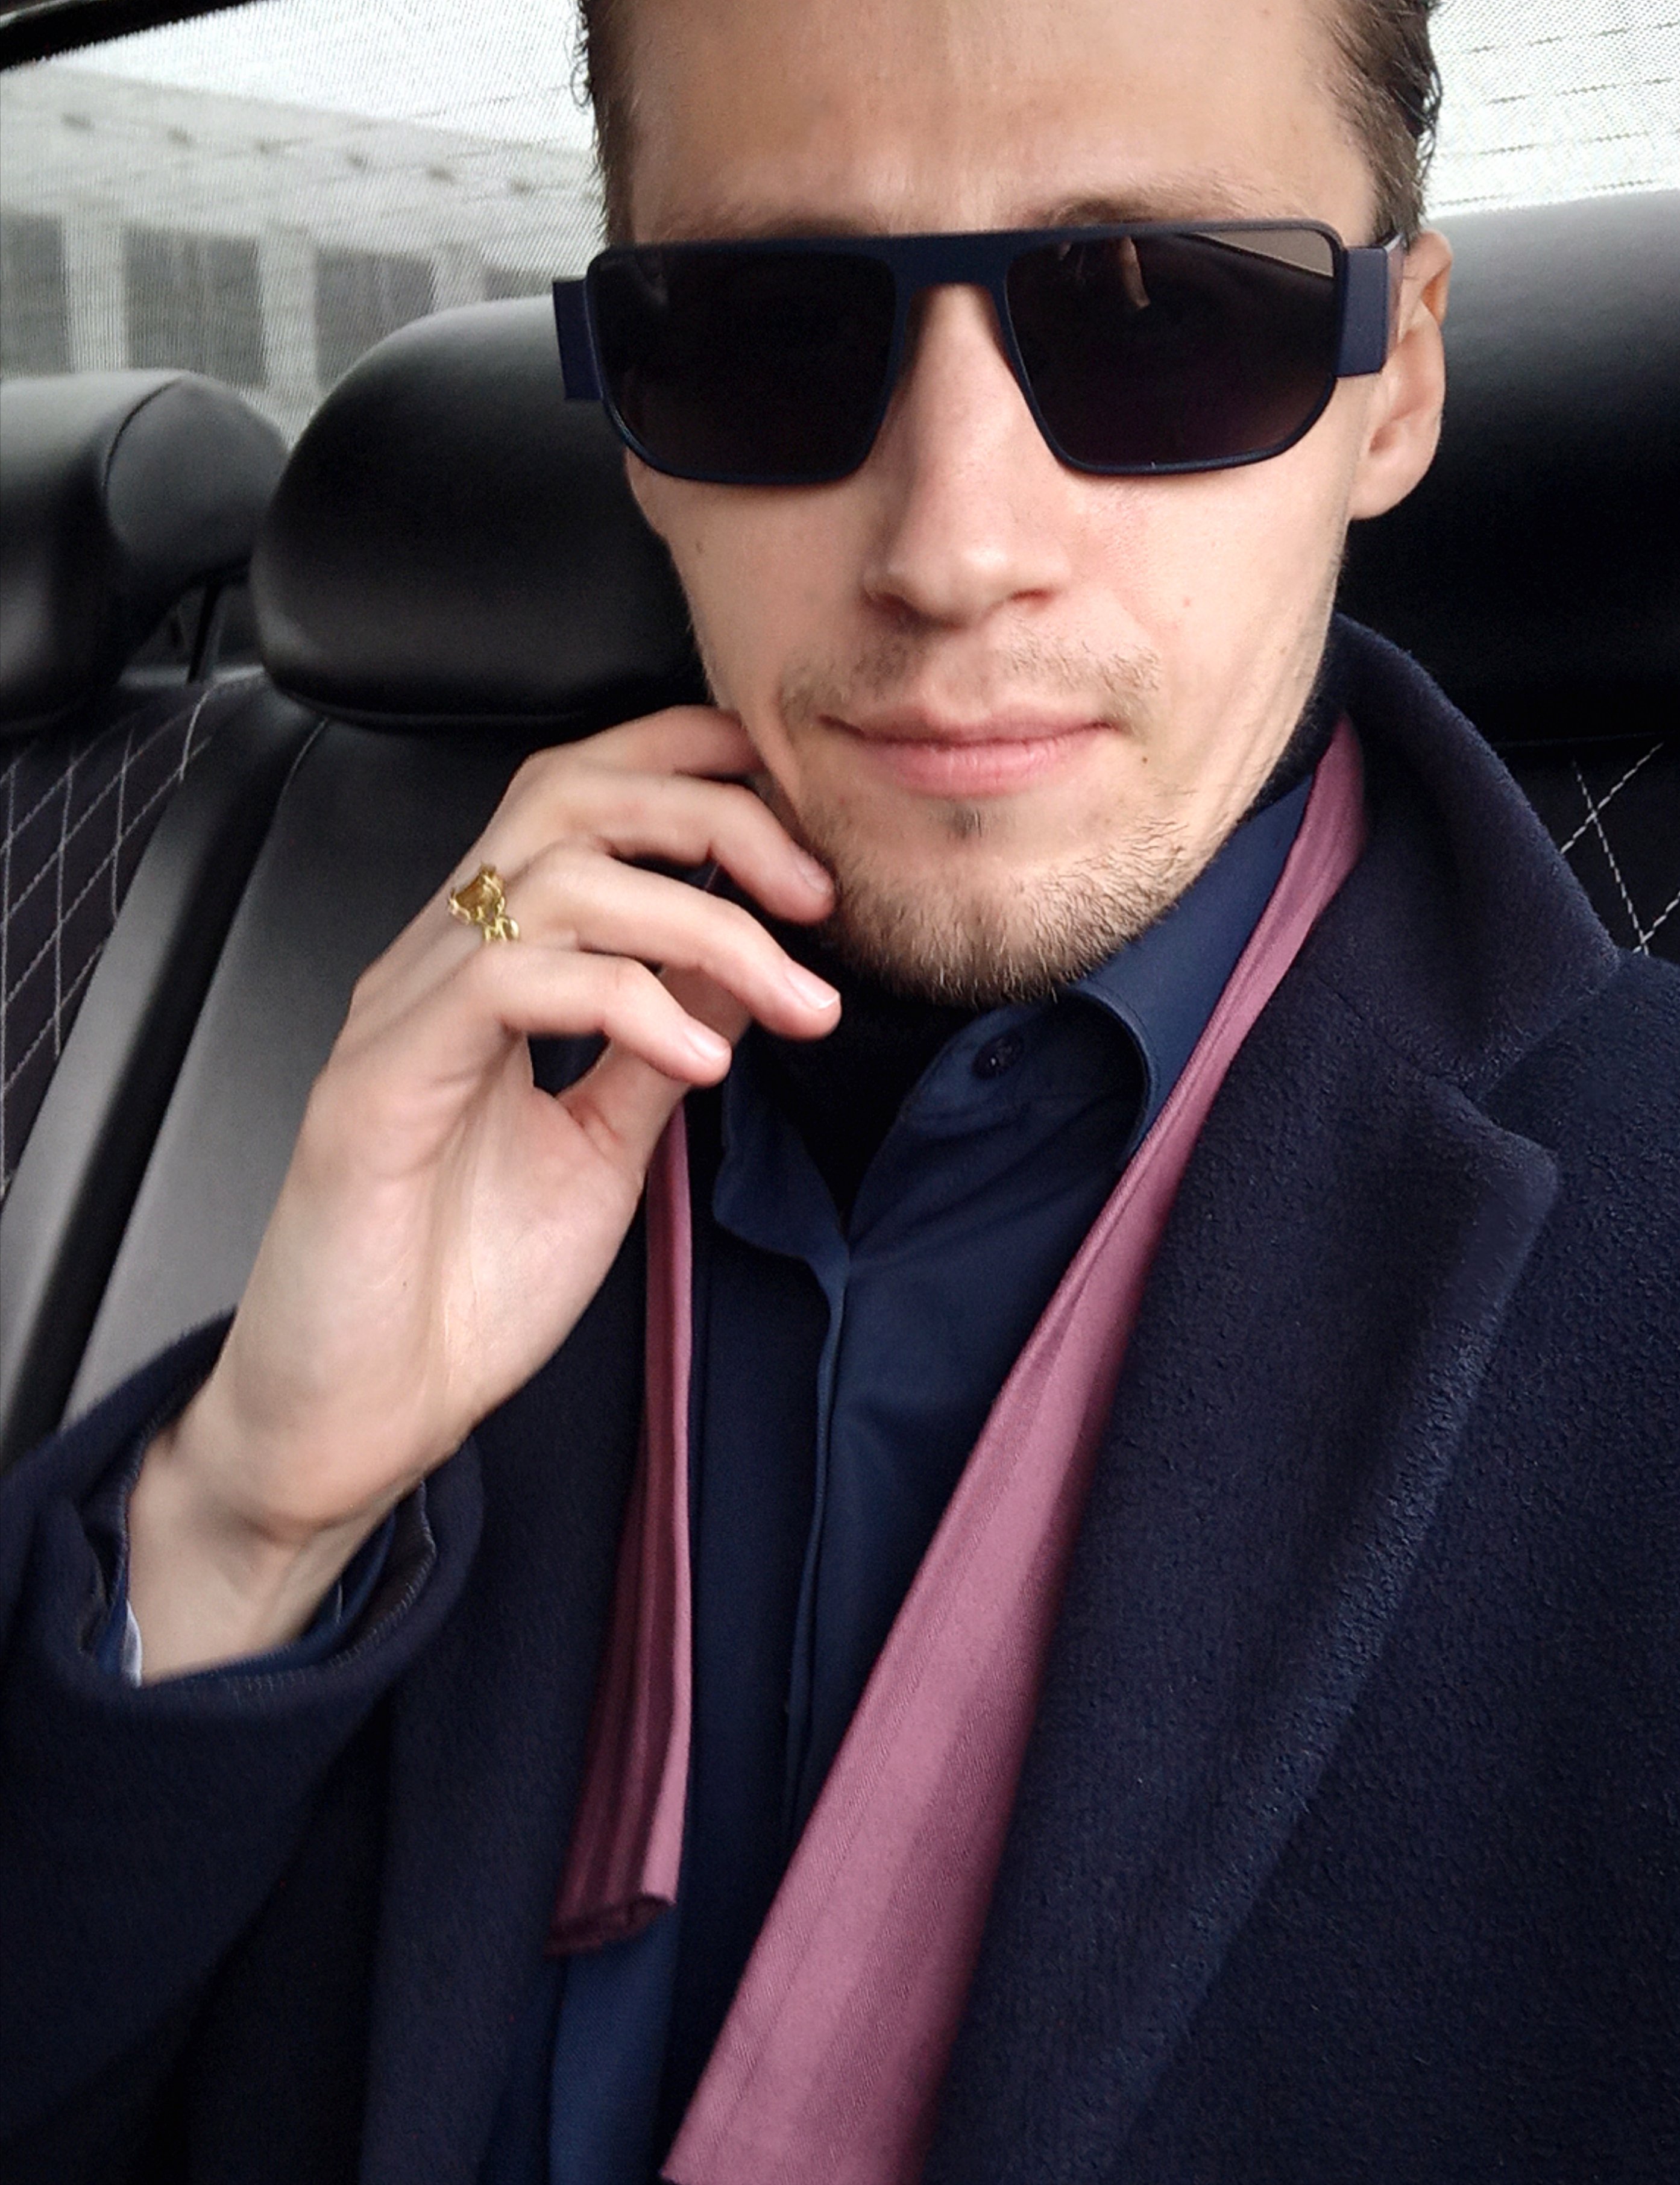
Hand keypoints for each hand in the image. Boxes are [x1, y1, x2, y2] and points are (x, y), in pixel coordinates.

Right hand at [126, 707, 838, 1676]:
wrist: (356, 1418)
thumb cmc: (460, 1293)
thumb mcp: (603, 1149)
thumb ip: (662, 1044)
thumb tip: (745, 961)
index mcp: (486, 968)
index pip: (580, 797)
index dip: (689, 766)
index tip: (805, 819)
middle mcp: (436, 966)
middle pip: (568, 795)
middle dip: (712, 815)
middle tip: (818, 893)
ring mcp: (400, 1018)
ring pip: (555, 880)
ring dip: (703, 923)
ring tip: (794, 1000)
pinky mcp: (378, 1087)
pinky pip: (509, 984)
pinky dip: (627, 1003)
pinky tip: (701, 1063)